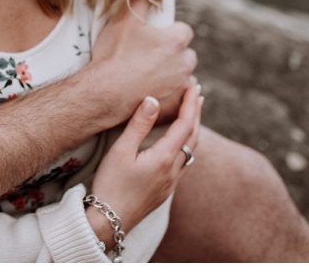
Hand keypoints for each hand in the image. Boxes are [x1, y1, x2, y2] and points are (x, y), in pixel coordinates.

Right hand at [86, 84, 203, 246]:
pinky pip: (184, 161)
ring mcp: (171, 181)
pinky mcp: (165, 189)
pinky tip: (180, 143)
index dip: (190, 104)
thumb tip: (153, 100)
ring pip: (190, 150)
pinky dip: (186, 144)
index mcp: (164, 158)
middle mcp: (173, 170)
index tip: (193, 85)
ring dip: (193, 129)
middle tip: (197, 93)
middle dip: (196, 113)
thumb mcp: (121, 151)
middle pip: (192, 136)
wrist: (110, 222)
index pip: (185, 124)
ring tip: (192, 113)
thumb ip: (139, 124)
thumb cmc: (111, 185)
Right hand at [87, 3, 196, 120]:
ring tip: (147, 76)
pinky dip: (169, 94)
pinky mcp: (175, 106)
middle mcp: (185, 64)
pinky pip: (179, 97)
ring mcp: (181, 87)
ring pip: (182, 76)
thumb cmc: (115, 54)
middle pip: (185, 55)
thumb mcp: (126, 18)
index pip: (184, 31)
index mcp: (177, 41)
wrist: (105, 92)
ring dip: (171, 74)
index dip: (169, 33)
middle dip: (172, 55)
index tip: (154, 39)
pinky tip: (150, 91)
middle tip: (148, 57)